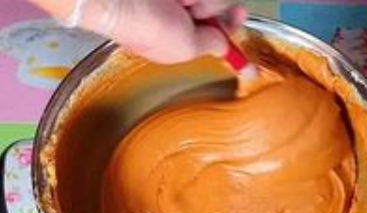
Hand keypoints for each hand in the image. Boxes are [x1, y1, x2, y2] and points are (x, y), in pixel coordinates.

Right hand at [67, 0, 246, 63]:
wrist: (116, 0)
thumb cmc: (142, 27)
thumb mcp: (186, 48)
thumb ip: (211, 45)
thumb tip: (225, 46)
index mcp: (180, 35)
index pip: (217, 32)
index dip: (233, 31)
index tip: (244, 24)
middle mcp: (180, 12)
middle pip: (219, 7)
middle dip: (213, 9)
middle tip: (196, 10)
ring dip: (202, 0)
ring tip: (181, 1)